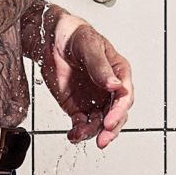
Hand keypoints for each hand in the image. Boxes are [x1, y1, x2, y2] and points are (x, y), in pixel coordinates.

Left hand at [39, 17, 133, 148]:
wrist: (50, 38)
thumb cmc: (74, 35)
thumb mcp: (88, 45)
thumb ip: (100, 66)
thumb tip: (115, 85)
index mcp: (118, 71)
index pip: (125, 96)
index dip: (119, 111)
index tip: (109, 121)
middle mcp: (109, 89)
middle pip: (117, 115)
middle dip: (110, 129)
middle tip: (101, 139)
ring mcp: (95, 99)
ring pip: (100, 123)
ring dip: (93, 133)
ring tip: (80, 134)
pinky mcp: (78, 107)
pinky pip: (82, 124)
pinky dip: (79, 132)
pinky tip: (73, 135)